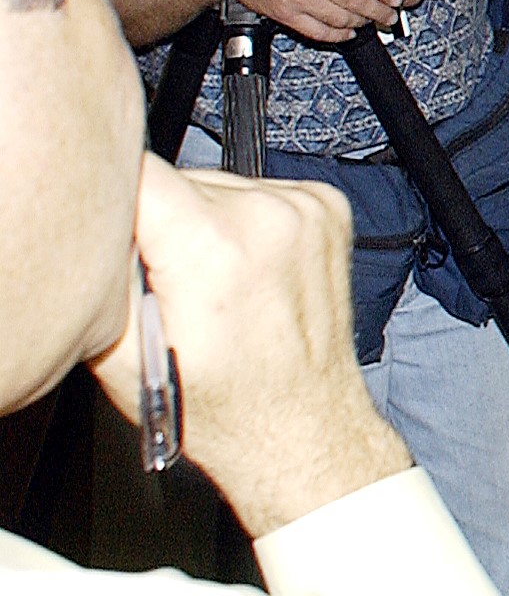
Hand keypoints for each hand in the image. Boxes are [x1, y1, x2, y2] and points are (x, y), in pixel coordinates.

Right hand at [90, 157, 409, 537]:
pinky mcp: (326, 206)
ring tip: (210, 285)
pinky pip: (258, 193)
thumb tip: (95, 224)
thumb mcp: (121, 350)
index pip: (138, 173)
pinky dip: (243, 224)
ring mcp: (305, 208)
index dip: (115, 208)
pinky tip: (245, 272)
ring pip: (216, 185)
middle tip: (167, 285)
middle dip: (157, 224)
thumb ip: (101, 274)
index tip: (117, 243)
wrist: (299, 422)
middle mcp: (268, 215)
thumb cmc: (218, 404)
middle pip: (176, 181)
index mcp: (215, 245)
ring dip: (201, 223)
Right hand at [209, 0, 408, 40]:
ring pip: (342, 18)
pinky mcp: (286, 15)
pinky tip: (348, 32)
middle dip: (380, 10)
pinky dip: (337, 34)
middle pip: (358, 0)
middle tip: (391, 14)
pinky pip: (319, 31)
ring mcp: (299, 0)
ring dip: (362, 23)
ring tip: (373, 22)